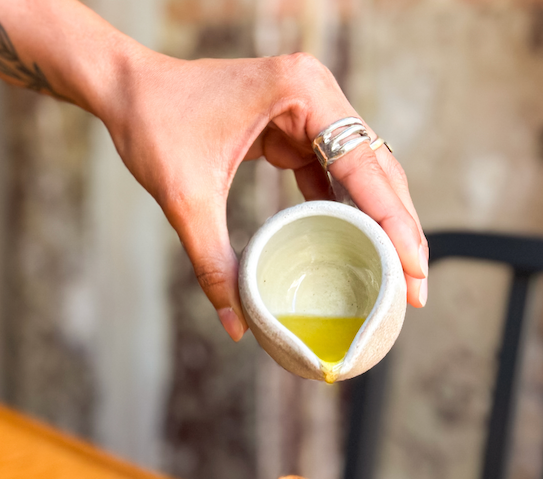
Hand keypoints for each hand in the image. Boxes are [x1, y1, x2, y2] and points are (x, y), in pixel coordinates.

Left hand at [99, 50, 427, 340]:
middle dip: (399, 230)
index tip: (415, 270)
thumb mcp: (184, 199)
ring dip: (378, 223)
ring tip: (396, 275)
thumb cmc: (153, 123)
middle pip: (376, 169)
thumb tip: (237, 325)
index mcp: (301, 91)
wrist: (127, 89)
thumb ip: (212, 262)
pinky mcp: (294, 126)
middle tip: (415, 288)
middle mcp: (316, 92)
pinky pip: (332, 173)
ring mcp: (308, 107)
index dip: (396, 223)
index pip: (364, 165)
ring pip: (361, 173)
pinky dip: (346, 211)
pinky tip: (359, 249)